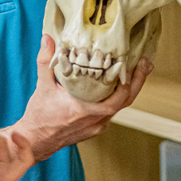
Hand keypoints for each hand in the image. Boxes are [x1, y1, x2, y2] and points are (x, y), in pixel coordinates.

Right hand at [4, 35, 152, 162]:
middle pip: (126, 100)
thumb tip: (47, 38)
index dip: (130, 79)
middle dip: (138, 81)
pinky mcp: (95, 129)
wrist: (34, 142)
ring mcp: (97, 126)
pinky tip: (117, 87)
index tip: (137, 62)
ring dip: (128, 90)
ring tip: (135, 72)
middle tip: (146, 64)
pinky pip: (111, 112)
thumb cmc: (38, 117)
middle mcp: (96, 120)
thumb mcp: (42, 86)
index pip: (118, 95)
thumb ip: (46, 61)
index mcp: (85, 109)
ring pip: (119, 107)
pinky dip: (116, 98)